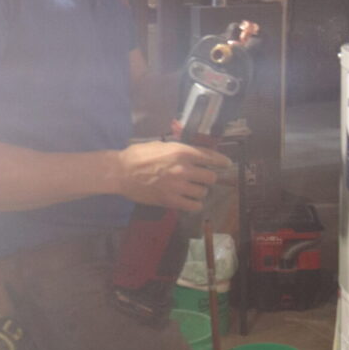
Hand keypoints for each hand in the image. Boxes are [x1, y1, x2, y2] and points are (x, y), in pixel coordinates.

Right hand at [114, 140, 231, 211]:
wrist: (121, 172)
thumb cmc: (139, 155)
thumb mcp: (162, 144)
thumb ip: (180, 149)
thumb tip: (193, 152)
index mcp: (183, 151)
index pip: (211, 157)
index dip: (222, 161)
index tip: (227, 164)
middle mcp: (184, 168)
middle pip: (211, 177)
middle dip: (209, 178)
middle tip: (203, 179)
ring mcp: (178, 185)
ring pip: (203, 191)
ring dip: (201, 191)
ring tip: (194, 190)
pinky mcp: (171, 200)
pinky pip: (193, 205)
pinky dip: (195, 204)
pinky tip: (191, 201)